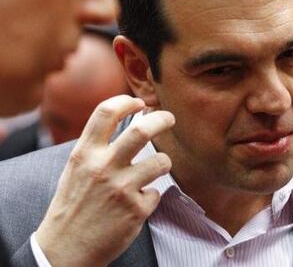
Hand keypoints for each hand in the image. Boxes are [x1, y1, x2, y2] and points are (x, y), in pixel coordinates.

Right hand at [34, 95, 174, 266]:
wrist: (65, 248)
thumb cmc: (74, 205)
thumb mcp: (77, 168)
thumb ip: (98, 146)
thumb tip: (129, 119)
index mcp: (84, 154)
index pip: (106, 112)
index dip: (127, 101)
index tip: (140, 102)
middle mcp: (103, 167)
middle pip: (142, 130)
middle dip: (162, 119)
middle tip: (169, 118)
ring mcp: (121, 188)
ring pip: (161, 161)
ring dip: (164, 162)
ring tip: (157, 167)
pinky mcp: (136, 209)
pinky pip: (156, 193)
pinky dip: (151, 196)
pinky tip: (137, 203)